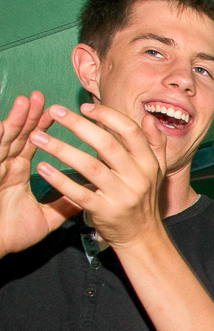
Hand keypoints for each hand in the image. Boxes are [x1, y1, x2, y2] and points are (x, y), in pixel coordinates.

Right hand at [0, 92, 79, 254]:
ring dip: (16, 119)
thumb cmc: (10, 233)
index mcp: (16, 172)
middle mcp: (4, 166)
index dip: (42, 128)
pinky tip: (6, 125)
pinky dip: (0, 136)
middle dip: (30, 116)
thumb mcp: (45, 218)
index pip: (32, 144)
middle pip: (19, 135)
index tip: (58, 114)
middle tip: (42, 97)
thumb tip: (88, 194)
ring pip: (5, 138)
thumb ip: (64, 203)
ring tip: (28, 101)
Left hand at [32, 103, 165, 250]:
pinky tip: (43, 168)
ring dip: (62, 149)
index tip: (85, 107)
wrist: (143, 236)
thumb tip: (149, 118)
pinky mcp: (105, 212)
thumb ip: (155, 144)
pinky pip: (80, 193)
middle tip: (55, 112)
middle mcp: (137, 178)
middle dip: (78, 125)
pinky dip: (60, 181)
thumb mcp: (156, 170)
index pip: (130, 131)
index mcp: (148, 163)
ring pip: (91, 166)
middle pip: (107, 145)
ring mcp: (122, 196)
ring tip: (38, 137)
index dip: (107, 115)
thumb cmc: (143, 198)